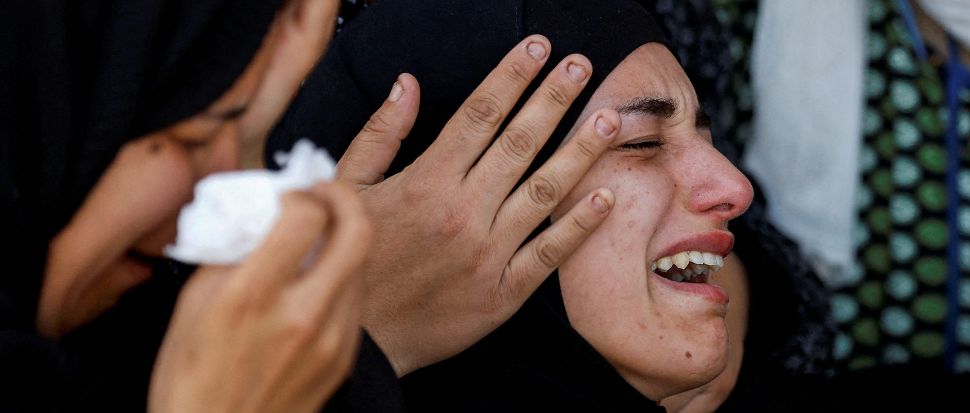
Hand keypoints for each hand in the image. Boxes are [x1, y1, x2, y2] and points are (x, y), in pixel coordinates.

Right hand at [149, 183, 371, 412]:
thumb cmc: (189, 378)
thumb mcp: (191, 305)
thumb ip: (230, 250)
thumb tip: (259, 209)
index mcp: (252, 296)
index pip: (306, 217)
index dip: (301, 193)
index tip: (287, 195)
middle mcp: (300, 316)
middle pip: (358, 233)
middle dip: (345, 198)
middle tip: (324, 192)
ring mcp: (330, 340)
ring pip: (363, 263)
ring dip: (345, 236)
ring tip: (319, 233)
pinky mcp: (344, 358)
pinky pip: (356, 299)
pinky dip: (343, 275)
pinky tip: (319, 276)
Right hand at [335, 35, 619, 374]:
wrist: (355, 342)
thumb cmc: (345, 261)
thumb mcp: (345, 190)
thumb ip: (380, 136)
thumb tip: (405, 84)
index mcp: (425, 180)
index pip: (479, 114)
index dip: (513, 75)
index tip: (539, 48)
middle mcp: (463, 210)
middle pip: (520, 142)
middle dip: (555, 98)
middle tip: (583, 65)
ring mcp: (487, 251)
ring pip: (545, 190)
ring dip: (581, 151)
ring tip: (609, 118)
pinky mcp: (503, 292)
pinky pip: (549, 253)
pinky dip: (580, 225)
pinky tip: (606, 198)